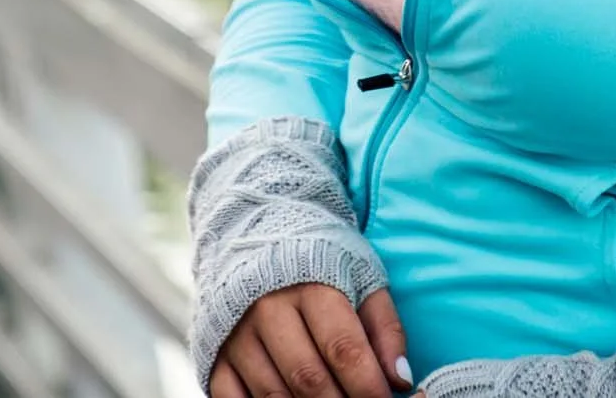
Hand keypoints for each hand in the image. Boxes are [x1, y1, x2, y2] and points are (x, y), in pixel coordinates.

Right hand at [209, 281, 412, 397]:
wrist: (259, 234)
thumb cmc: (322, 262)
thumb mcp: (363, 278)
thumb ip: (386, 329)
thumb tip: (401, 381)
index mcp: (311, 285)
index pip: (343, 348)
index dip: (368, 386)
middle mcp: (268, 309)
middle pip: (308, 378)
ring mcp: (236, 334)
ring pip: (272, 395)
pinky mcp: (215, 352)